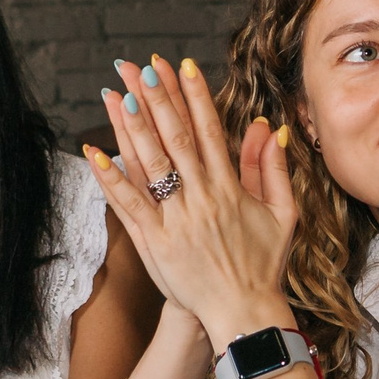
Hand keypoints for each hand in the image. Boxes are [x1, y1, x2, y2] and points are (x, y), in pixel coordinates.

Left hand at [88, 54, 297, 345]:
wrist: (243, 312)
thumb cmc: (264, 264)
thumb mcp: (283, 213)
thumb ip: (272, 168)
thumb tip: (269, 127)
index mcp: (230, 188)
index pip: (209, 131)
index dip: (194, 96)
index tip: (181, 65)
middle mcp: (201, 198)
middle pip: (174, 138)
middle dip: (156, 99)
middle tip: (139, 68)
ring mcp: (176, 219)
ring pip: (150, 164)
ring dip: (131, 127)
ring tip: (115, 95)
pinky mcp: (155, 242)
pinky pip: (129, 205)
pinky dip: (111, 179)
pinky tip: (95, 153)